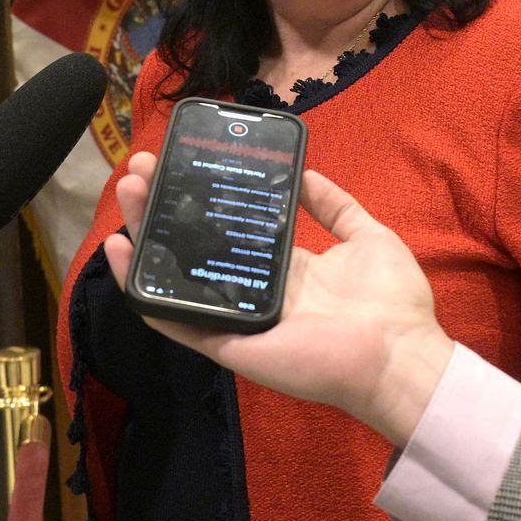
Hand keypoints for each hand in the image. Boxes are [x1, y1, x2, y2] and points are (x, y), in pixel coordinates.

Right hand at [103, 152, 454, 445]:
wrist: (398, 357)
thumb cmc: (390, 302)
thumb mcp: (367, 237)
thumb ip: (336, 207)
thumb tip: (304, 172)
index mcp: (286, 269)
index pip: (231, 228)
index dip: (203, 198)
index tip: (181, 163)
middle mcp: (255, 290)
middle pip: (196, 245)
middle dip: (165, 206)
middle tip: (142, 170)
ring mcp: (238, 319)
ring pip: (178, 276)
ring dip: (146, 237)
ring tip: (126, 195)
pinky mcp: (229, 345)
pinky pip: (180, 321)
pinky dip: (145, 293)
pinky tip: (122, 258)